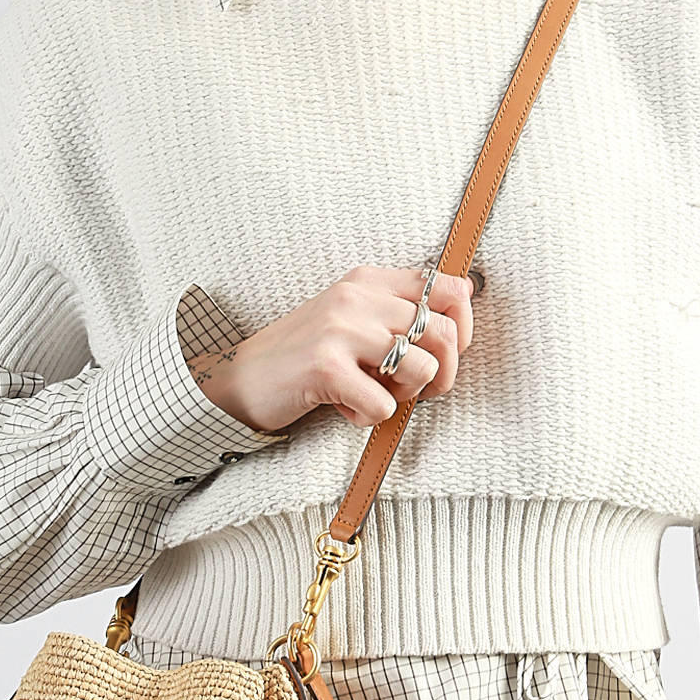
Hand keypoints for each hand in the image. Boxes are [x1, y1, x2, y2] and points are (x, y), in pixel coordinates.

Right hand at [187, 264, 475, 433]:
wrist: (236, 378)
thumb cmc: (302, 357)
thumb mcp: (351, 320)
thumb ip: (397, 313)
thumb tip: (463, 310)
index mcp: (368, 281)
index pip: (450, 288)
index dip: (462, 328)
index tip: (442, 355)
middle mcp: (357, 297)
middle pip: (445, 334)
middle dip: (442, 375)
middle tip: (410, 391)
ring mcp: (340, 329)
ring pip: (423, 369)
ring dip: (404, 397)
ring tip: (370, 395)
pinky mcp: (326, 367)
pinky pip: (385, 405)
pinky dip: (368, 418)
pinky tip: (342, 407)